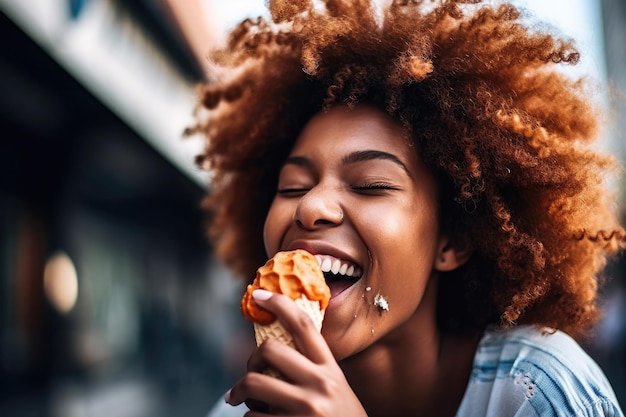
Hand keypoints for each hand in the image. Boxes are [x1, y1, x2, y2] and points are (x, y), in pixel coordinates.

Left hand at [225, 289, 367, 415]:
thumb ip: (312, 369)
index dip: (279, 304)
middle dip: (250, 361)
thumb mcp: (336, 389)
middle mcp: (319, 385)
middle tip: (249, 373)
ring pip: (252, 386)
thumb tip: (272, 349)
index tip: (260, 295)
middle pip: (269, 350)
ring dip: (241, 394)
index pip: (304, 325)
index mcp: (331, 370)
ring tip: (245, 402)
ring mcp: (304, 409)